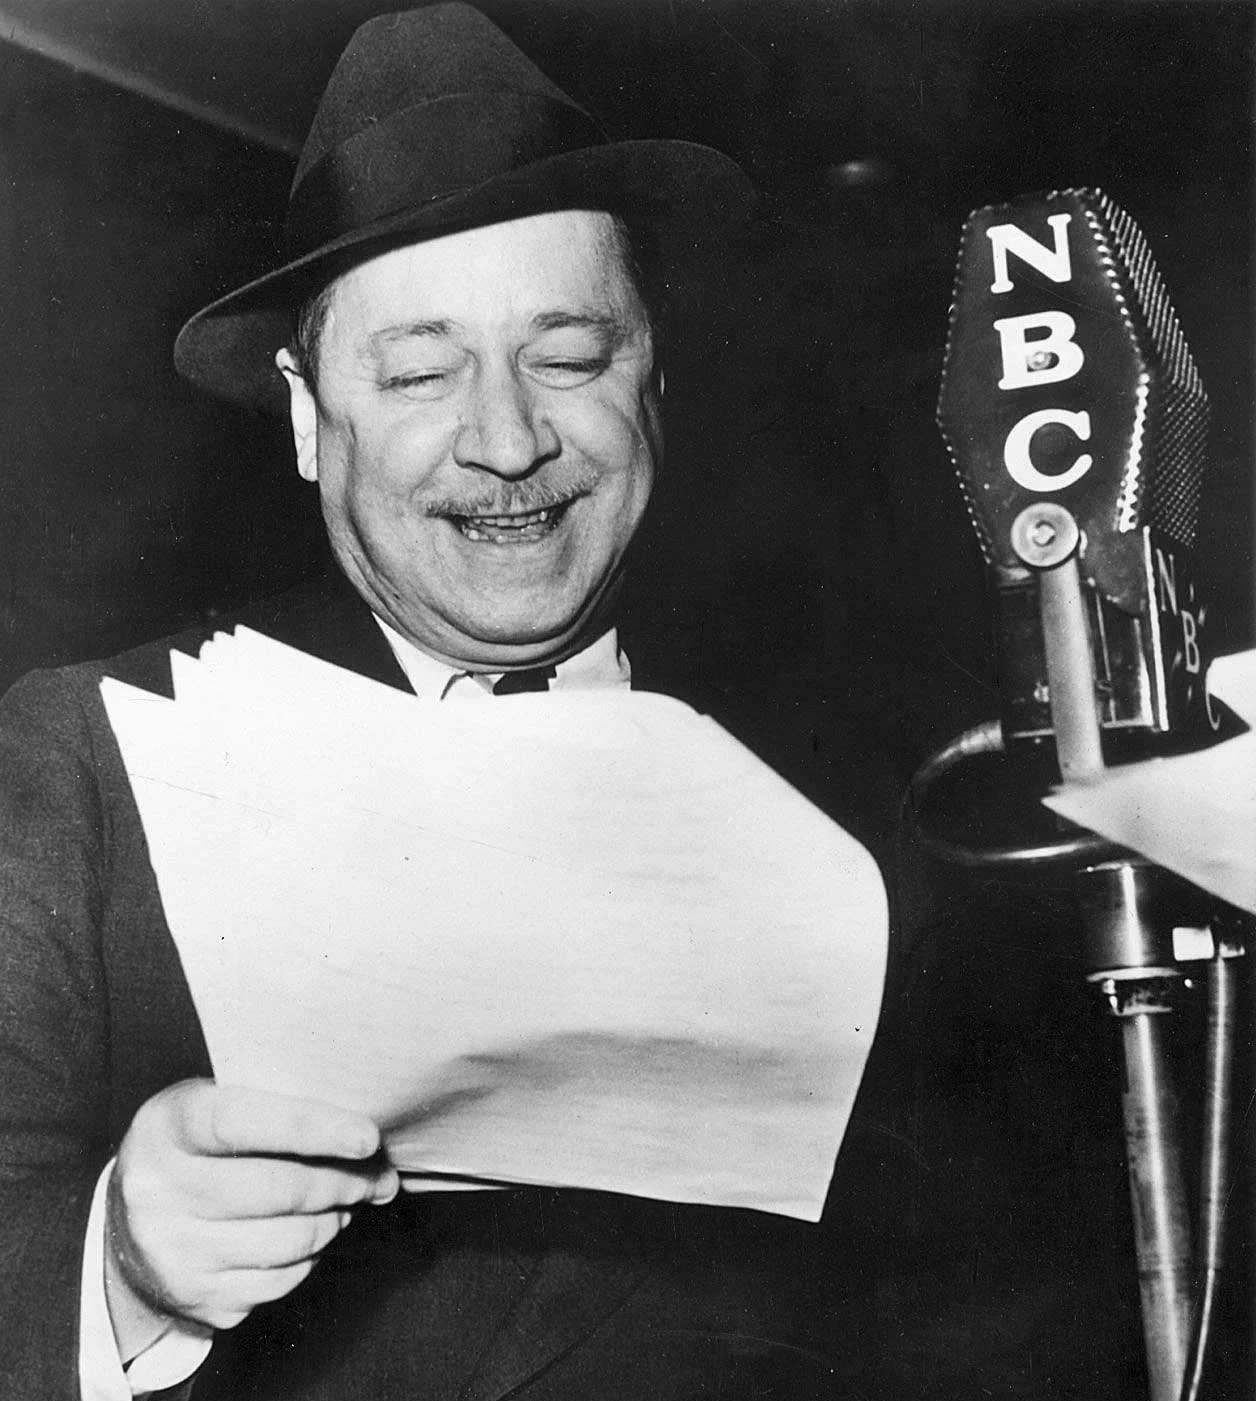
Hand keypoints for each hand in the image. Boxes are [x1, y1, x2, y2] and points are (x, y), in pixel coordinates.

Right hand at [104, 1079, 397, 1355]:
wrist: (126, 1223)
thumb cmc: (195, 1146)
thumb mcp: (215, 1102)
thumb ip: (279, 1107)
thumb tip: (370, 1143)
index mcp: (167, 1127)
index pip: (241, 1123)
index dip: (311, 1128)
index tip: (368, 1137)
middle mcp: (160, 1192)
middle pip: (279, 1190)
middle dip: (345, 1181)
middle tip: (377, 1173)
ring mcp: (174, 1253)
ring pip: (289, 1241)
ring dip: (335, 1218)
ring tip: (345, 1199)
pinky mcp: (196, 1298)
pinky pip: (281, 1281)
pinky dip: (311, 1255)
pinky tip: (312, 1231)